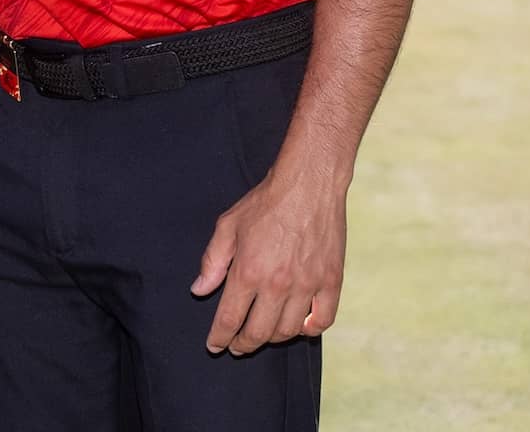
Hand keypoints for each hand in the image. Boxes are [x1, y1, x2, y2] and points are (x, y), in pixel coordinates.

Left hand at [192, 166, 347, 355]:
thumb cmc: (265, 202)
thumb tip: (199, 290)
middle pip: (259, 332)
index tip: (215, 346)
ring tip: (263, 334)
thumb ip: (212, 261)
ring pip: (289, 331)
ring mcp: (307, 285)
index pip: (230, 319)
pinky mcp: (331, 282)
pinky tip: (300, 326)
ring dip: (273, 338)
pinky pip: (323, 320)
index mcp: (248, 271)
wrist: (308, 184)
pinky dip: (310, 329)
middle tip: (236, 346)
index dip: (220, 337)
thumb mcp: (228, 226)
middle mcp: (277, 284)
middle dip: (243, 344)